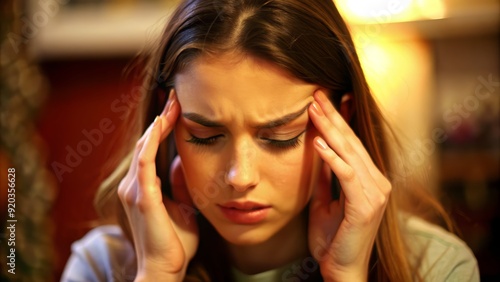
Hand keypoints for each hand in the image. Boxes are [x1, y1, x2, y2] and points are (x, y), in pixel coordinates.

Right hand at [118, 92, 198, 280]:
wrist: (166, 268)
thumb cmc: (174, 241)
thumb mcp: (182, 206)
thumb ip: (179, 185)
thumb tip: (183, 164)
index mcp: (142, 187)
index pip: (151, 149)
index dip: (163, 127)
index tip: (177, 108)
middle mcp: (133, 185)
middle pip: (145, 142)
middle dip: (162, 118)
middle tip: (176, 97)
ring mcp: (135, 190)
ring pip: (144, 147)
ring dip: (159, 124)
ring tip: (173, 103)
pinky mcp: (142, 196)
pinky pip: (146, 161)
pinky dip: (153, 140)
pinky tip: (163, 123)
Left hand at [307, 90, 390, 281]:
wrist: (340, 268)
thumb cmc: (333, 238)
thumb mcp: (325, 202)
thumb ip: (325, 178)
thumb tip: (316, 151)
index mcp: (367, 180)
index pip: (352, 143)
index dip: (339, 120)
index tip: (325, 100)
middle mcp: (376, 182)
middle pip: (351, 142)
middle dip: (333, 117)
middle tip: (316, 95)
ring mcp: (374, 192)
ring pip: (350, 153)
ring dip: (330, 129)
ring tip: (314, 109)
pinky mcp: (365, 204)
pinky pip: (346, 174)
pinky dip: (331, 157)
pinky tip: (318, 142)